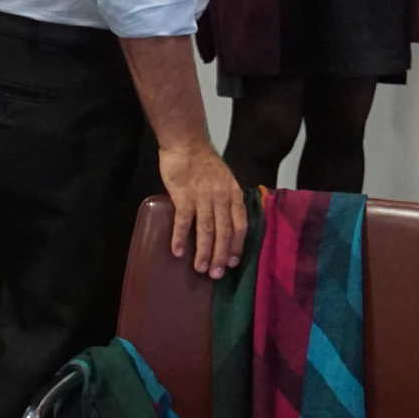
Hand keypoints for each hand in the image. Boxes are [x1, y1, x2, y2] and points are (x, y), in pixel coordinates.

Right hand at [157, 142, 247, 277]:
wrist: (187, 142)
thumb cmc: (204, 163)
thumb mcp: (225, 180)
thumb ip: (226, 200)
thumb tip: (225, 225)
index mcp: (233, 194)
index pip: (240, 225)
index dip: (237, 246)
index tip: (232, 263)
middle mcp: (221, 197)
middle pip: (224, 231)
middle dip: (220, 255)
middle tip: (215, 275)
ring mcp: (203, 196)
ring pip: (206, 229)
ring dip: (203, 251)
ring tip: (200, 269)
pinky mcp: (184, 194)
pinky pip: (184, 220)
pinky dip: (181, 237)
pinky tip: (178, 251)